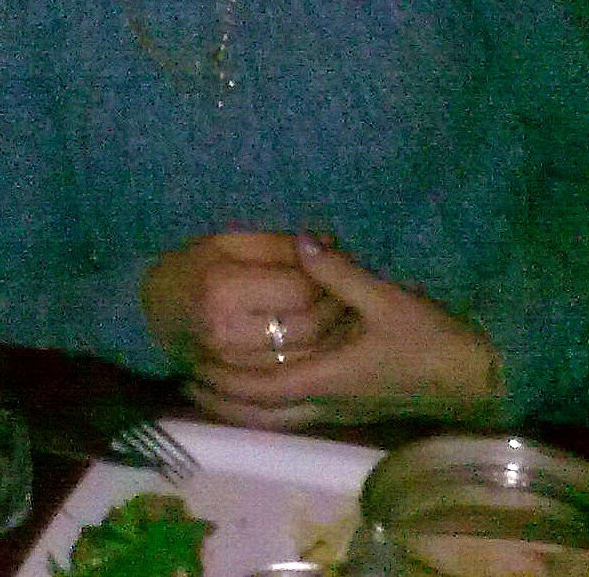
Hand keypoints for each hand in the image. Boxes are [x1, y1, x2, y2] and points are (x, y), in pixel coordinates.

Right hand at [141, 231, 347, 376]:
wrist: (151, 314)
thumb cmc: (191, 268)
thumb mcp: (226, 242)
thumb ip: (277, 244)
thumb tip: (329, 242)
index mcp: (224, 290)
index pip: (300, 289)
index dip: (328, 276)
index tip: (339, 262)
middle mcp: (230, 335)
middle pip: (309, 328)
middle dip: (337, 308)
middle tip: (347, 290)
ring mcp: (234, 369)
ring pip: (306, 358)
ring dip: (332, 337)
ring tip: (340, 314)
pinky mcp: (240, 389)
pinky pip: (292, 380)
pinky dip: (314, 363)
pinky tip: (321, 344)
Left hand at [186, 236, 505, 429]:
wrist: (473, 378)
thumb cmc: (429, 339)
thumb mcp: (387, 299)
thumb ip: (340, 272)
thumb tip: (300, 242)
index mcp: (329, 378)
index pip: (262, 389)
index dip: (224, 380)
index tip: (191, 364)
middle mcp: (327, 401)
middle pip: (261, 414)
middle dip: (222, 401)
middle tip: (187, 380)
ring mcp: (340, 407)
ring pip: (278, 419)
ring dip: (242, 405)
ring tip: (211, 385)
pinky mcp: (352, 404)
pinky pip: (295, 413)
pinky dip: (267, 405)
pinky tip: (260, 384)